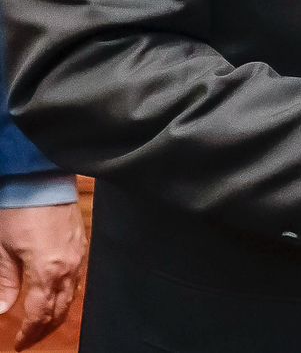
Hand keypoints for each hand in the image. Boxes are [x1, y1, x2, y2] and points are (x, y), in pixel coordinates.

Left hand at [0, 201, 86, 349]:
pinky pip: (76, 279)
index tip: (18, 344)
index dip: (29, 332)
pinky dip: (65, 295)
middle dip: (44, 328)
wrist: (41, 177)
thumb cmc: (18, 211)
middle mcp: (69, 266)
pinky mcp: (80, 243)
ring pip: (71, 295)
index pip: (40, 312)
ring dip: (57, 313)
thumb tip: (2, 309)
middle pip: (61, 308)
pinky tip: (54, 295)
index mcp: (48, 270)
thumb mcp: (2, 250)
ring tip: (41, 323)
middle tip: (29, 340)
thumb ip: (5, 282)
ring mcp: (78, 254)